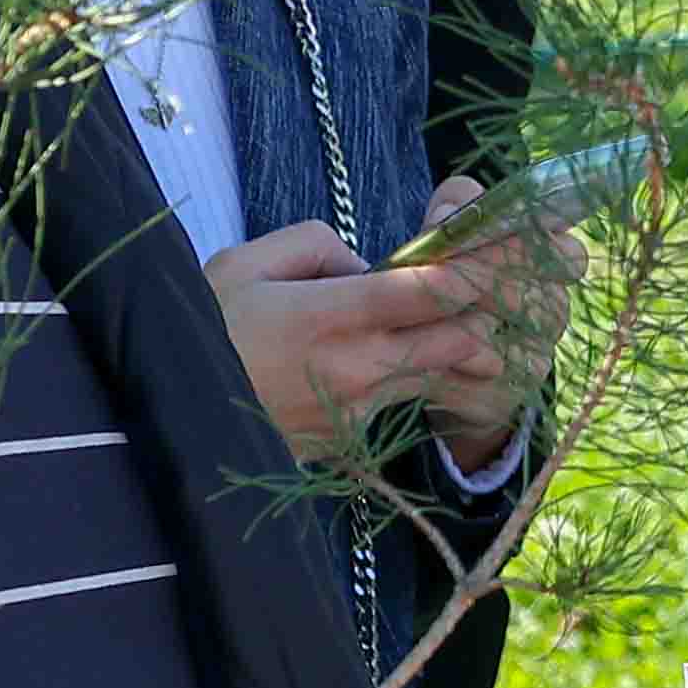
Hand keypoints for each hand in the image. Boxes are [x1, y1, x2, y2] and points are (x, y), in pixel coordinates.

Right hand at [209, 211, 531, 469]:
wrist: (169, 423)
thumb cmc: (201, 332)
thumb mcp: (242, 264)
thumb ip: (313, 246)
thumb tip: (362, 265)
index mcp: (328, 317)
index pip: (426, 292)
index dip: (478, 272)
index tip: (511, 252)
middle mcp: (355, 369)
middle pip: (456, 342)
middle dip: (491, 315)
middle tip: (518, 289)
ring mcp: (358, 412)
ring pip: (437, 376)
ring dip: (463, 350)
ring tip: (481, 323)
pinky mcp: (351, 442)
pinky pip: (400, 401)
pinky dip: (415, 378)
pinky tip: (403, 360)